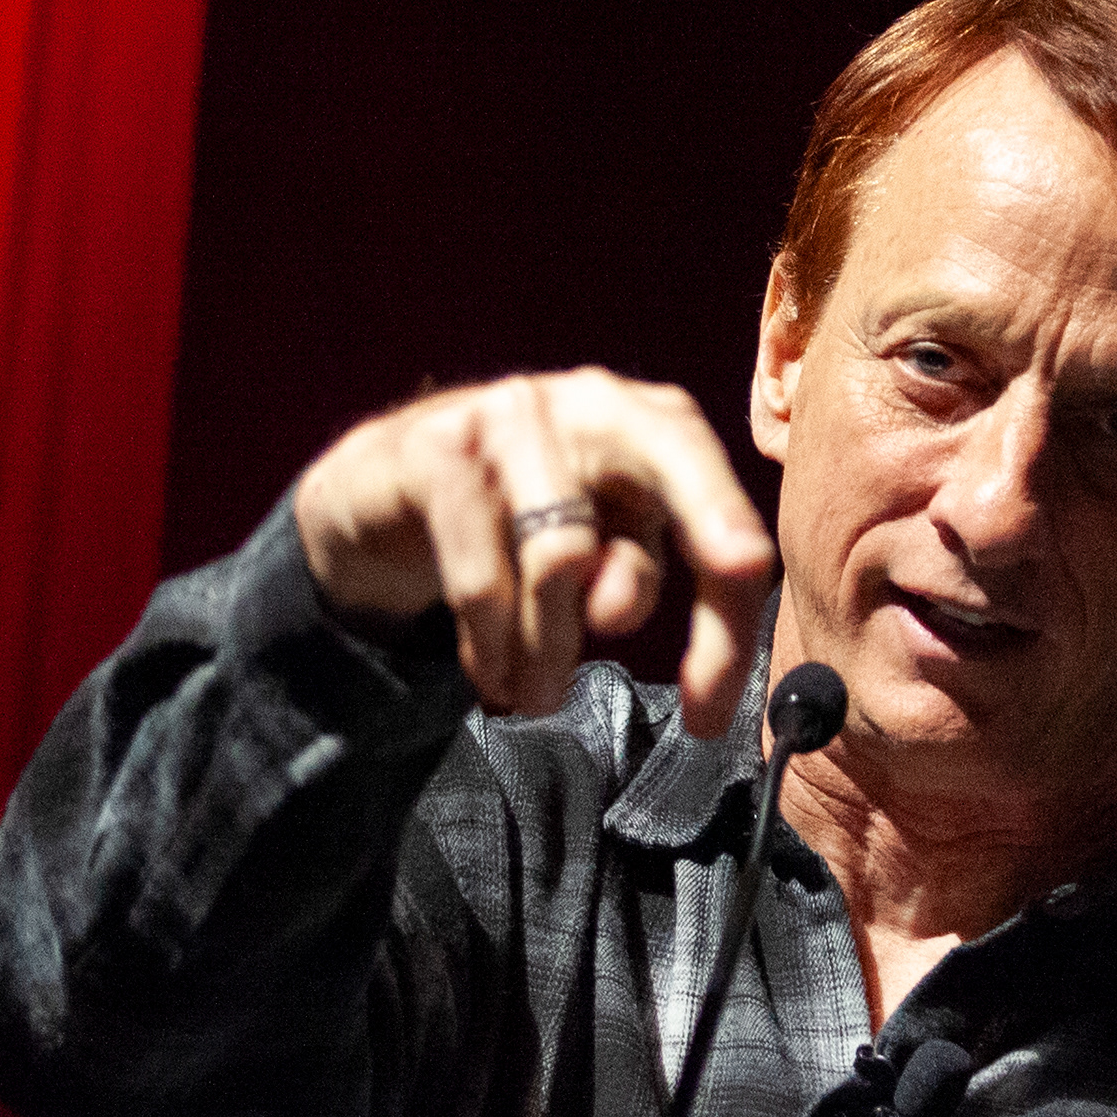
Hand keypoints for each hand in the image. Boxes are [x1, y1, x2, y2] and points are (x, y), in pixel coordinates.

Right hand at [292, 369, 775, 735]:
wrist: (389, 482)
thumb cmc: (522, 518)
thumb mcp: (600, 546)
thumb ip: (631, 570)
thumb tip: (615, 609)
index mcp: (658, 424)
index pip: (723, 510)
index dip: (727, 614)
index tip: (712, 712)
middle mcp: (596, 403)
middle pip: (666, 488)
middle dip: (662, 587)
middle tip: (640, 680)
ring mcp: (514, 416)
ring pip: (562, 556)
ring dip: (551, 652)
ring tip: (538, 697)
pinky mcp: (439, 450)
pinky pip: (481, 576)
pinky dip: (491, 646)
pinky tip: (491, 674)